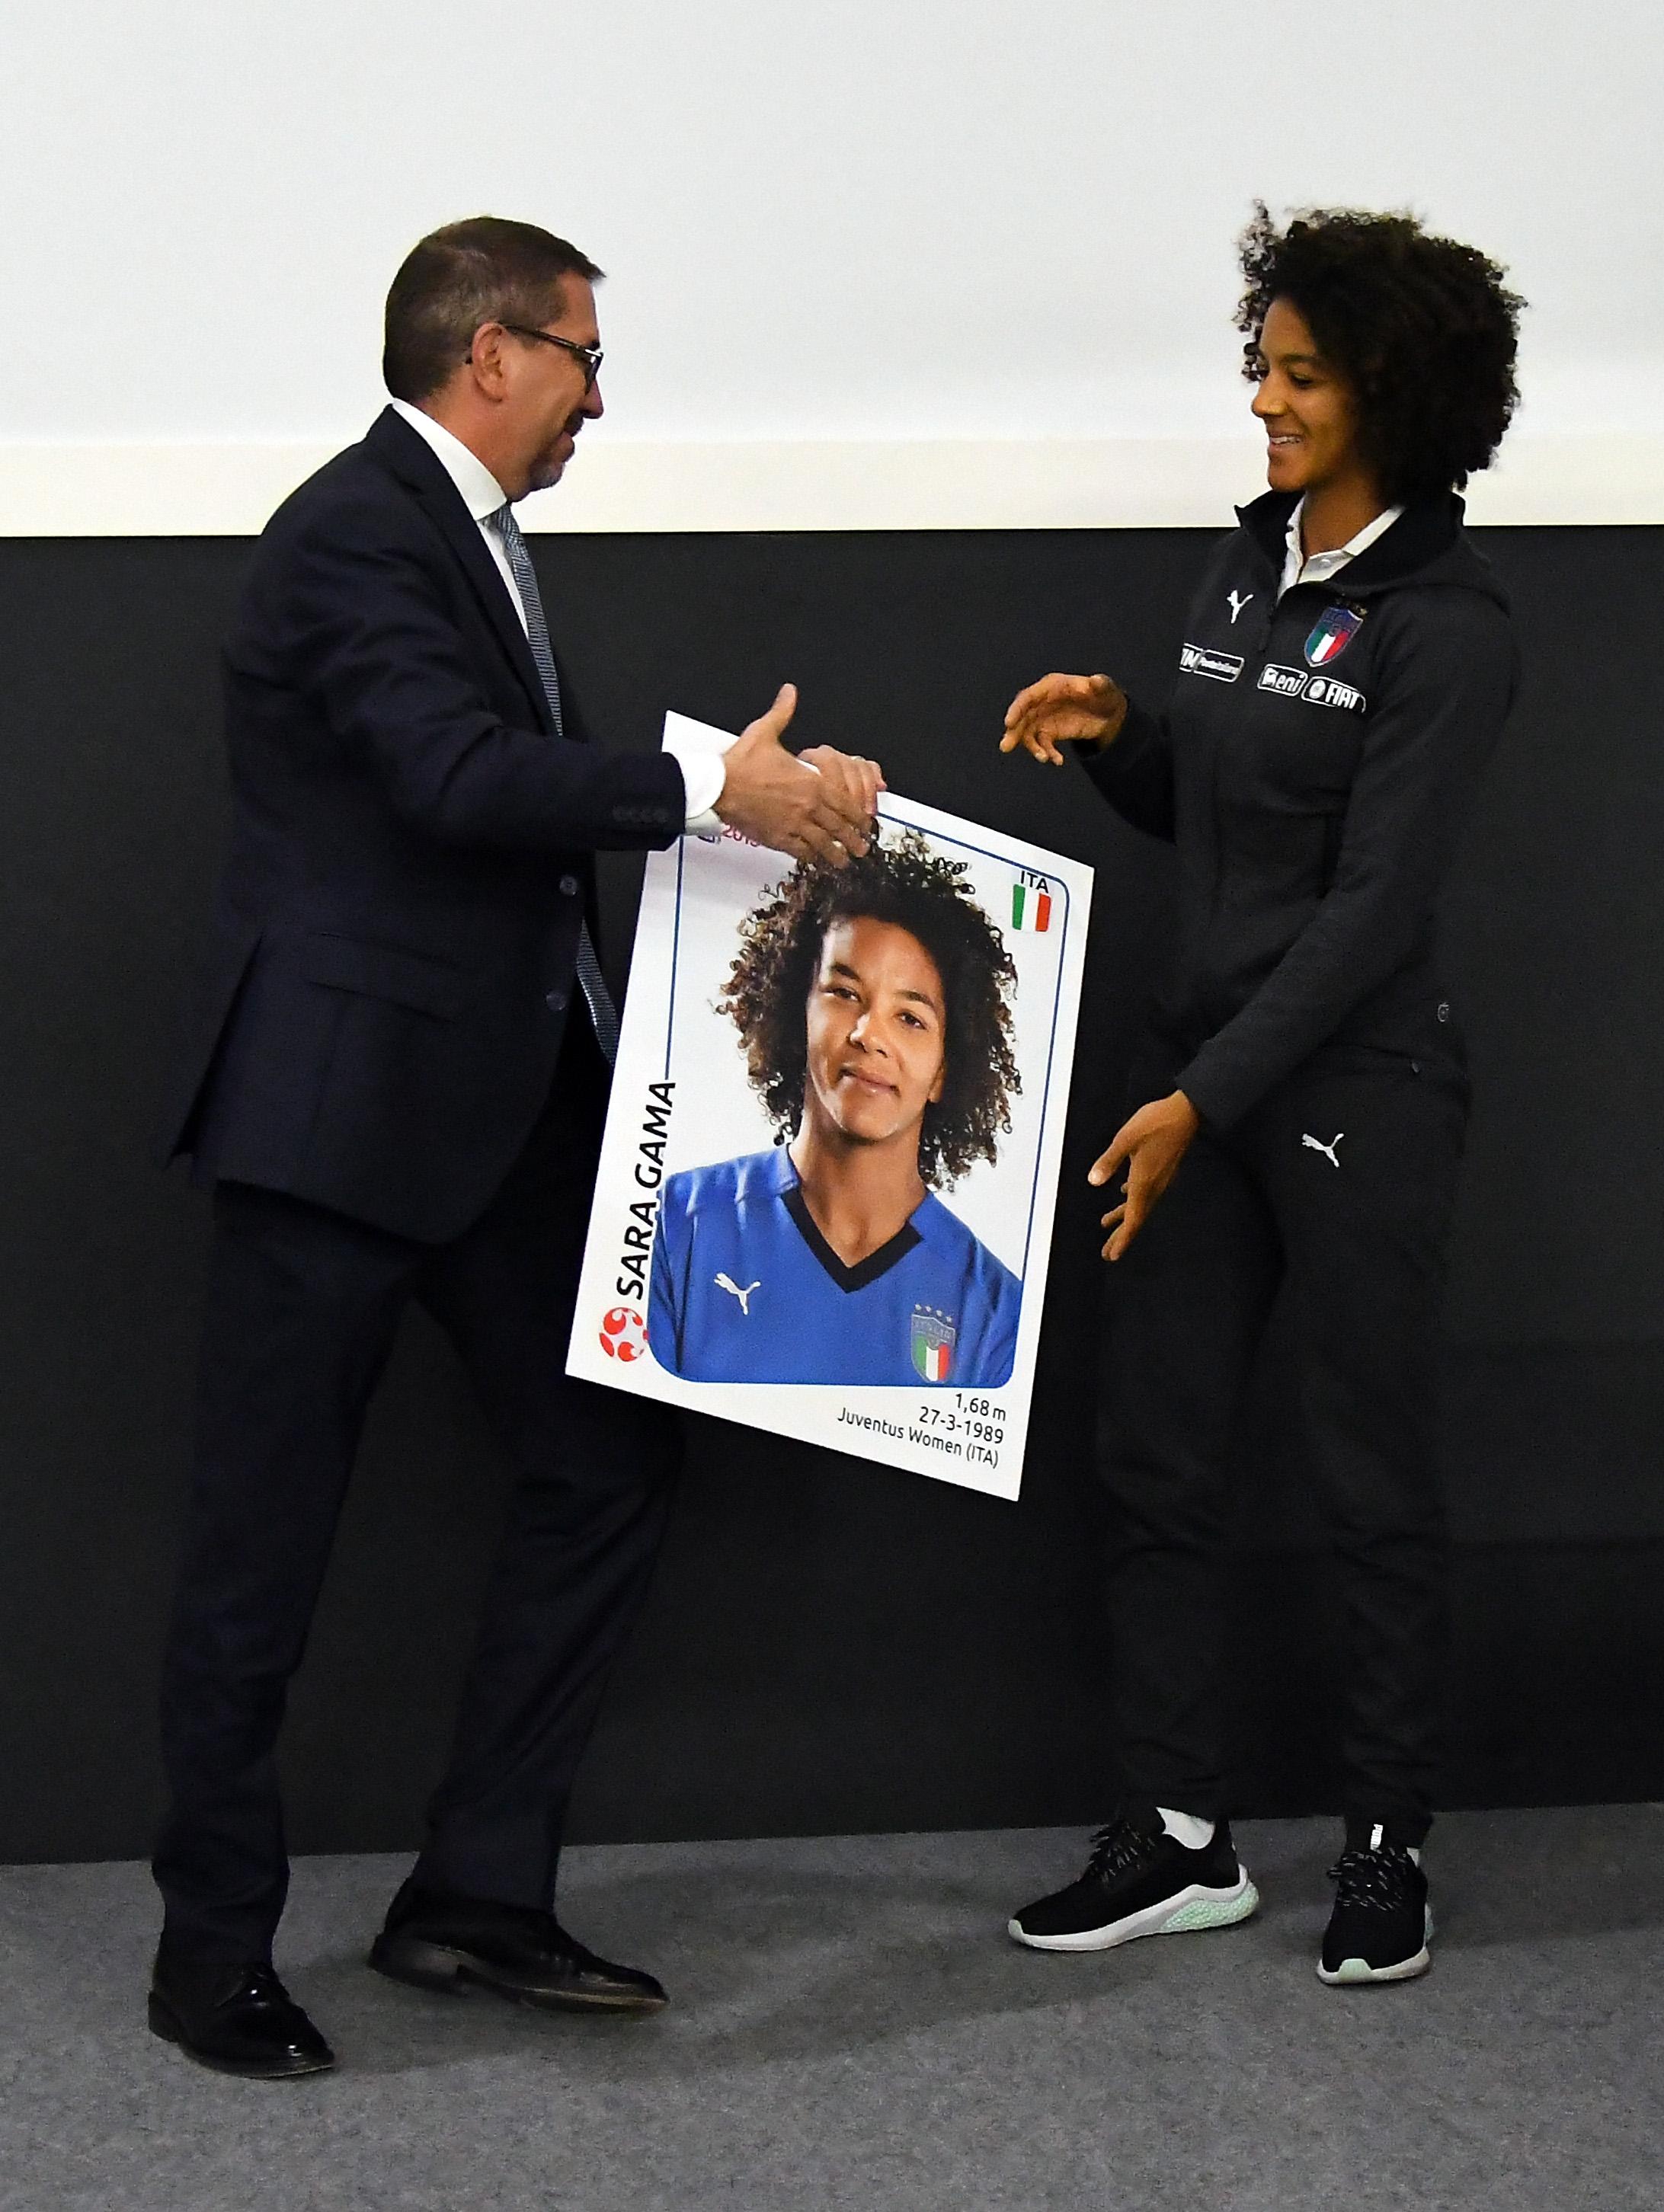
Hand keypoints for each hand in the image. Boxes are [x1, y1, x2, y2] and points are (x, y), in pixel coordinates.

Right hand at [715, 685, 879, 866]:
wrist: (717, 787)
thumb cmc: (741, 762)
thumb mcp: (765, 732)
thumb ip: (782, 713)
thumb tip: (789, 692)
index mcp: (810, 782)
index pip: (844, 803)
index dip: (858, 816)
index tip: (865, 823)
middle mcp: (807, 806)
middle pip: (838, 827)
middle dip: (853, 840)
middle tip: (862, 849)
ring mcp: (793, 825)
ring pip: (822, 844)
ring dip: (836, 854)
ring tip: (844, 862)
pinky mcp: (777, 838)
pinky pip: (800, 852)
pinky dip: (811, 857)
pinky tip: (816, 861)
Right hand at [1001, 672, 1127, 764]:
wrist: (1108, 714)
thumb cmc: (1105, 695)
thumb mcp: (1107, 689)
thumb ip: (1101, 685)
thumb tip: (1096, 682)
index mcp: (1052, 686)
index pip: (1029, 696)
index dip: (1017, 709)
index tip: (1009, 723)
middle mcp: (1043, 702)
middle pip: (1023, 717)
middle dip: (1014, 732)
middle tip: (1005, 747)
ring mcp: (1044, 718)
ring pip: (1029, 733)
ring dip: (1031, 747)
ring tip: (1043, 758)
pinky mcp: (1049, 732)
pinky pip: (1043, 744)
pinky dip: (1048, 753)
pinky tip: (1058, 761)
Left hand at [1088, 1091, 1199, 1260]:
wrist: (1186, 1112)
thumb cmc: (1155, 1122)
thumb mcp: (1126, 1139)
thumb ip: (1109, 1161)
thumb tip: (1093, 1182)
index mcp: (1144, 1182)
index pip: (1133, 1219)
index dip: (1122, 1239)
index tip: (1112, 1255)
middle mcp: (1154, 1186)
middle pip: (1136, 1218)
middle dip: (1121, 1236)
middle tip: (1107, 1253)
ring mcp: (1160, 1178)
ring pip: (1141, 1205)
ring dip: (1124, 1217)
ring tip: (1105, 1223)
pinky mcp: (1162, 1170)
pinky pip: (1146, 1192)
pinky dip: (1132, 1199)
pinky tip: (1124, 1193)